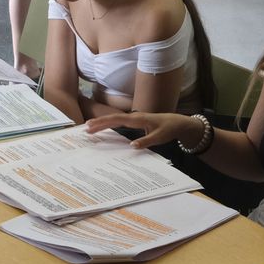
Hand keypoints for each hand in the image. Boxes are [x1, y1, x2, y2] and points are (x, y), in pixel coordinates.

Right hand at [84, 112, 201, 149]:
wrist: (177, 123)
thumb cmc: (168, 129)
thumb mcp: (159, 137)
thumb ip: (146, 141)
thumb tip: (131, 146)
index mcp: (138, 119)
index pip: (117, 119)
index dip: (104, 122)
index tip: (92, 125)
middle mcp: (134, 117)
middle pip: (113, 118)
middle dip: (99, 122)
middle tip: (86, 128)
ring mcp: (134, 118)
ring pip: (115, 120)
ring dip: (103, 123)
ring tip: (90, 128)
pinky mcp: (135, 122)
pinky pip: (120, 122)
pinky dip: (110, 124)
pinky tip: (104, 128)